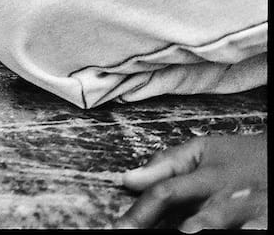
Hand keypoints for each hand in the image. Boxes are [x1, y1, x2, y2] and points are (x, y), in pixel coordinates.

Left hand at [113, 132, 266, 229]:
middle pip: (197, 220)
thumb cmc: (240, 157)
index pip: (165, 192)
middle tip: (141, 234)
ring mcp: (250, 213)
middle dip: (175, 233)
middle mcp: (226, 197)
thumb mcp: (203, 151)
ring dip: (205, 231)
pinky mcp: (268, 221)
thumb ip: (167, 163)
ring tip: (188, 233)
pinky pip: (254, 232)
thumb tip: (128, 178)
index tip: (119, 228)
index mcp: (204, 176)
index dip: (140, 212)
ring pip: (222, 227)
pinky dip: (243, 234)